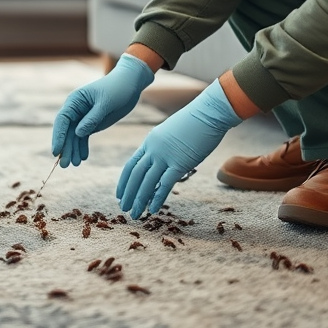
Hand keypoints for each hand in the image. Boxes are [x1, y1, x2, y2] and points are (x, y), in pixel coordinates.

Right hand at [51, 53, 154, 167]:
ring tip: (75, 165)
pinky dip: (82, 147)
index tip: (56, 151)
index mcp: (75, 100)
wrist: (130, 85)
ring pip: (74, 136)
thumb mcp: (106, 103)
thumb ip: (92, 118)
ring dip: (73, 150)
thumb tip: (78, 133)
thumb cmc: (117, 89)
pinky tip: (83, 158)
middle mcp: (75, 109)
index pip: (62, 120)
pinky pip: (83, 137)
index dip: (58, 136)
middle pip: (66, 131)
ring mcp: (82, 117)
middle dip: (65, 148)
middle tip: (65, 165)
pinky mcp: (91, 123)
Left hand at [116, 79, 242, 218]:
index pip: (131, 164)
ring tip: (134, 214)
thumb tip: (165, 163)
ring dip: (139, 200)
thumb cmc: (195, 122)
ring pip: (147, 182)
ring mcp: (165, 156)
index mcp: (150, 141)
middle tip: (123, 208)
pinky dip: (157, 198)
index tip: (120, 194)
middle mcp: (153, 149)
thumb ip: (164, 148)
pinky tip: (152, 210)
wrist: (208, 113)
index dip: (124, 181)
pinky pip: (165, 184)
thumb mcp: (171, 133)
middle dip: (128, 194)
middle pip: (135, 175)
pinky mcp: (180, 163)